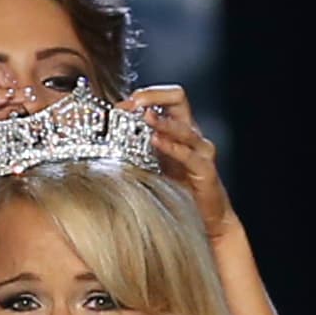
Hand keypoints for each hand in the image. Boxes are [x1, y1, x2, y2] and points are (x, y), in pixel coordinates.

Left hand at [121, 85, 233, 238]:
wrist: (206, 219)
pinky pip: (188, 154)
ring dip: (161, 120)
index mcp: (178, 129)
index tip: (120, 104)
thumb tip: (109, 135)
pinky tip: (156, 141)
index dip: (143, 95)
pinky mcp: (205, 170)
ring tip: (144, 115)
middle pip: (178, 97)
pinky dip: (171, 146)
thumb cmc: (180, 191)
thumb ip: (139, 146)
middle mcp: (192, 134)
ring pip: (183, 125)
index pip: (164, 97)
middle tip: (132, 102)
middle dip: (153, 95)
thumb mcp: (155, 163)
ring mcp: (201, 150)